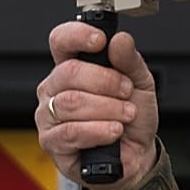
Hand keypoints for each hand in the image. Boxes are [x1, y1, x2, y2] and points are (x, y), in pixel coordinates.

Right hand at [36, 22, 159, 189]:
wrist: (137, 154)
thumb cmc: (132, 118)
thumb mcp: (140, 83)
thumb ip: (130, 60)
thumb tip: (119, 40)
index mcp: (72, 66)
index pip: (61, 40)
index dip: (77, 35)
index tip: (100, 40)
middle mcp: (55, 88)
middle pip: (68, 72)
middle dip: (105, 81)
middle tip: (126, 91)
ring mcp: (49, 114)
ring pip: (71, 103)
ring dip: (107, 108)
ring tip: (125, 115)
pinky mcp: (51, 141)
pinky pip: (71, 132)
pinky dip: (99, 130)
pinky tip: (113, 131)